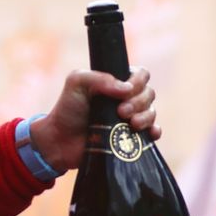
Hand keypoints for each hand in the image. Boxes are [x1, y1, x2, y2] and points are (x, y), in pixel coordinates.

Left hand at [31, 66, 158, 171]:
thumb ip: (99, 78)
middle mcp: (127, 99)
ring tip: (130, 124)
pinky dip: (155, 131)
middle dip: (138, 101)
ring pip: (152, 112)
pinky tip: (149, 133)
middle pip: (149, 93)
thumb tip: (126, 88)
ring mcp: (131, 118)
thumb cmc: (67, 109)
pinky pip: (154, 132)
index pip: (141, 74)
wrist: (60, 140)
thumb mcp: (77, 83)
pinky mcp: (132, 138)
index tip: (125, 91)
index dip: (138, 81)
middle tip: (120, 111)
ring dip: (145, 116)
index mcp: (116, 83)